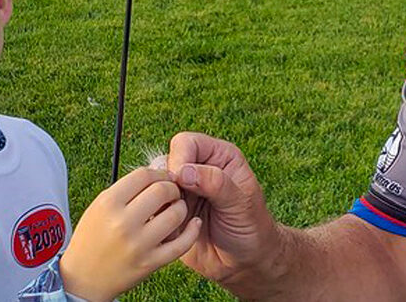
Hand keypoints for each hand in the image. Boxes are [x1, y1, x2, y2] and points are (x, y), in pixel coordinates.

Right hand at [58, 168, 200, 301]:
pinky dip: (192, 231)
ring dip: (182, 207)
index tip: (163, 178)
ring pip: (175, 214)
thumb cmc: (92, 237)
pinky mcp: (149, 263)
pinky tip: (194, 224)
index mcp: (108, 204)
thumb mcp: (100, 206)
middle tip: (172, 192)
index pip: (143, 174)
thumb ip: (126, 189)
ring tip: (177, 208)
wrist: (83, 278)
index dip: (158, 173)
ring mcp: (137, 245)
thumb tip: (158, 173)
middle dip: (172, 188)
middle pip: (162, 190)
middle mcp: (123, 223)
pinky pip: (181, 244)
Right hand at [166, 132, 281, 292]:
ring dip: (161, 203)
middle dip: (167, 184)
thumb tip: (183, 171)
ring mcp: (183, 190)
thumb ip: (216, 183)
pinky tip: (175, 232)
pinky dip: (158, 220)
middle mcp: (198, 169)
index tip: (180, 182)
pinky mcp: (172, 212)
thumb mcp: (240, 204)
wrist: (245, 262)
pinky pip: (153, 209)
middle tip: (179, 204)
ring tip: (180, 219)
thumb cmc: (252, 228)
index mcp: (218, 156)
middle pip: (165, 162)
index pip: (186, 143)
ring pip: (155, 186)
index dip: (179, 159)